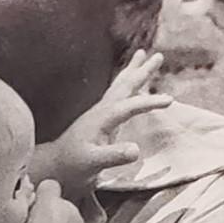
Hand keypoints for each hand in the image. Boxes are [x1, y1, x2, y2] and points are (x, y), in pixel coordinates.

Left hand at [38, 49, 171, 203]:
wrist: (53, 167)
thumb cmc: (72, 167)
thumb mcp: (93, 164)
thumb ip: (113, 156)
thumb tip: (136, 150)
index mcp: (102, 119)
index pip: (130, 106)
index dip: (149, 102)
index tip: (170, 100)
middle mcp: (101, 111)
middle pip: (124, 86)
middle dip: (142, 72)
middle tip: (158, 56)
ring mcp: (99, 114)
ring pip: (119, 87)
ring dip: (132, 72)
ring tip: (141, 55)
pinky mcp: (98, 120)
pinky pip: (115, 96)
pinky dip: (124, 85)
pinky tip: (128, 84)